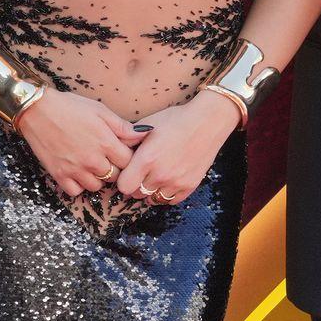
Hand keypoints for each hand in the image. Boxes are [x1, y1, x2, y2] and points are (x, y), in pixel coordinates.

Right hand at [15, 91, 144, 197]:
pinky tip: (77, 171)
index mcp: (106, 142)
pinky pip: (76, 191)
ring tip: (91, 163)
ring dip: (97, 177)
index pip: (129, 162)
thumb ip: (123, 127)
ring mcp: (75, 170)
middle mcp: (92, 160)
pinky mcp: (60, 175)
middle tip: (106, 157)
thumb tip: (146, 134)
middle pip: (115, 176)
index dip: (127, 157)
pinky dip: (78, 185)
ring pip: (97, 186)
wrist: (37, 110)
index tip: (121, 151)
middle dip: (114, 168)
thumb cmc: (70, 107)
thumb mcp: (100, 110)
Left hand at [116, 92, 237, 203]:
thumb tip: (113, 150)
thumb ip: (128, 141)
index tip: (127, 172)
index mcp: (147, 159)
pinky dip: (166, 193)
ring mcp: (176, 182)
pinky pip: (170, 201)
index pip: (123, 186)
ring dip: (150, 190)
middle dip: (135, 185)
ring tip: (154, 176)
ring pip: (152, 199)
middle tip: (141, 173)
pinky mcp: (189, 186)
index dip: (123, 179)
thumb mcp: (148, 125)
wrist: (207, 122)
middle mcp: (160, 174)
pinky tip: (167, 180)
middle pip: (136, 194)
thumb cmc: (175, 120)